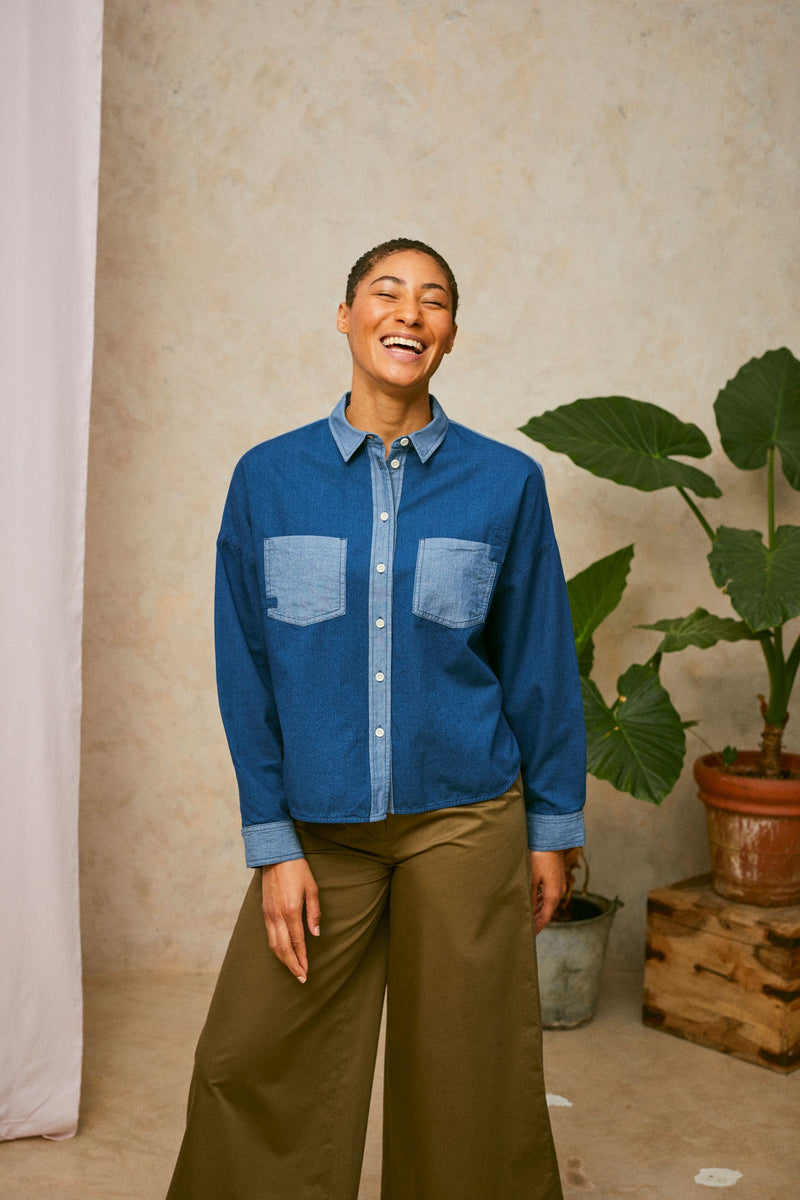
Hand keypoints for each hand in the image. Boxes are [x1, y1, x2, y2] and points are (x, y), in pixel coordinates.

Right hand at [261, 858, 320, 982]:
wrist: (276, 855)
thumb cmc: (297, 870)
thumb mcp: (312, 888)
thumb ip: (314, 912)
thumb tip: (316, 934)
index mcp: (291, 910)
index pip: (297, 942)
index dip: (302, 959)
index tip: (306, 972)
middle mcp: (277, 915)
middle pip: (283, 949)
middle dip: (292, 965)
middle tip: (301, 978)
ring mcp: (269, 914)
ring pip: (273, 944)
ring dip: (283, 959)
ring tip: (292, 969)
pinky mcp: (264, 911)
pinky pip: (269, 935)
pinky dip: (276, 948)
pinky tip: (282, 952)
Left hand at [530, 850, 565, 933]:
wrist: (550, 840)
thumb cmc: (539, 857)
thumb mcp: (531, 878)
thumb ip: (530, 896)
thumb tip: (529, 911)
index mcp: (553, 894)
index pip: (546, 917)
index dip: (538, 926)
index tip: (531, 934)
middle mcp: (559, 891)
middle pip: (548, 910)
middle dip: (538, 919)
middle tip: (528, 926)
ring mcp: (560, 884)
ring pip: (549, 902)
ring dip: (540, 909)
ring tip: (529, 915)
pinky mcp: (557, 878)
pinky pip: (550, 894)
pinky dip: (543, 900)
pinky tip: (535, 900)